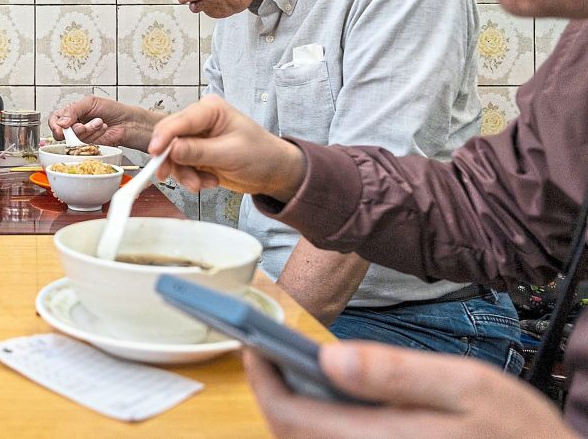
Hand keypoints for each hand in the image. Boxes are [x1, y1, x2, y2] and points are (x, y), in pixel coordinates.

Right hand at [48, 96, 154, 149]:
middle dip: (73, 128)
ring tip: (99, 122)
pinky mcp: (89, 144)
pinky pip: (84, 143)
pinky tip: (102, 129)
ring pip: (74, 138)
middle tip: (82, 124)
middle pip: (61, 131)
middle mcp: (75, 124)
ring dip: (88, 129)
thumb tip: (61, 121)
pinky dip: (94, 135)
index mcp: (72, 111)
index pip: (55, 119)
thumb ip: (73, 110)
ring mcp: (82, 135)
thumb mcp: (90, 102)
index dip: (55, 124)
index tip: (61, 126)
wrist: (128, 122)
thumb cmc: (112, 109)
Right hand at [148, 95, 306, 198]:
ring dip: (184, 174)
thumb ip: (198, 152)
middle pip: (169, 138)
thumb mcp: (230, 153)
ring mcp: (196, 138)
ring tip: (202, 184)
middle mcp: (199, 121)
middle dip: (172, 161)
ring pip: (172, 156)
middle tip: (169, 176)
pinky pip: (181, 167)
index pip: (179, 121)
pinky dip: (191, 178)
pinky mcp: (195, 154)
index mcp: (210, 110)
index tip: (155, 153)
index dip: (163, 137)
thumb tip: (171, 149)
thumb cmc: (261, 155)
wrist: (274, 173)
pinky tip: (210, 181)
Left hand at [244, 341, 572, 438]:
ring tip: (292, 367)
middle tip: (267, 348)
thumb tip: (329, 357)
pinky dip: (320, 426)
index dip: (262, 379)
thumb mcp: (468, 386)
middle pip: (292, 435)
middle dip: (272, 391)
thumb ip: (396, 373)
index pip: (289, 417)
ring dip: (293, 410)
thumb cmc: (518, 433)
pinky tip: (331, 399)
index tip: (252, 341)